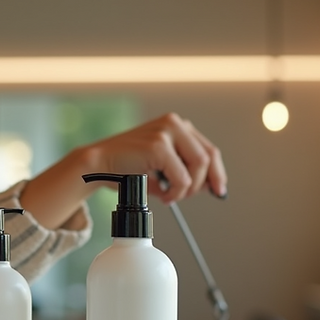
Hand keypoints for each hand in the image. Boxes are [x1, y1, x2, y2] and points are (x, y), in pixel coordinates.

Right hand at [80, 112, 226, 203]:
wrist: (99, 165)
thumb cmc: (127, 167)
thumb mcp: (162, 166)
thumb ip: (184, 169)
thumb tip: (211, 186)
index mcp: (176, 125)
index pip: (208, 149)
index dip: (217, 173)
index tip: (219, 191)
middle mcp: (174, 123)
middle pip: (208, 157)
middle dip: (204, 183)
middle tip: (190, 196)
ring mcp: (166, 132)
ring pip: (198, 167)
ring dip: (187, 189)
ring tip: (170, 195)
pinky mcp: (158, 145)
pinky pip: (181, 178)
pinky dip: (175, 193)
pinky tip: (163, 195)